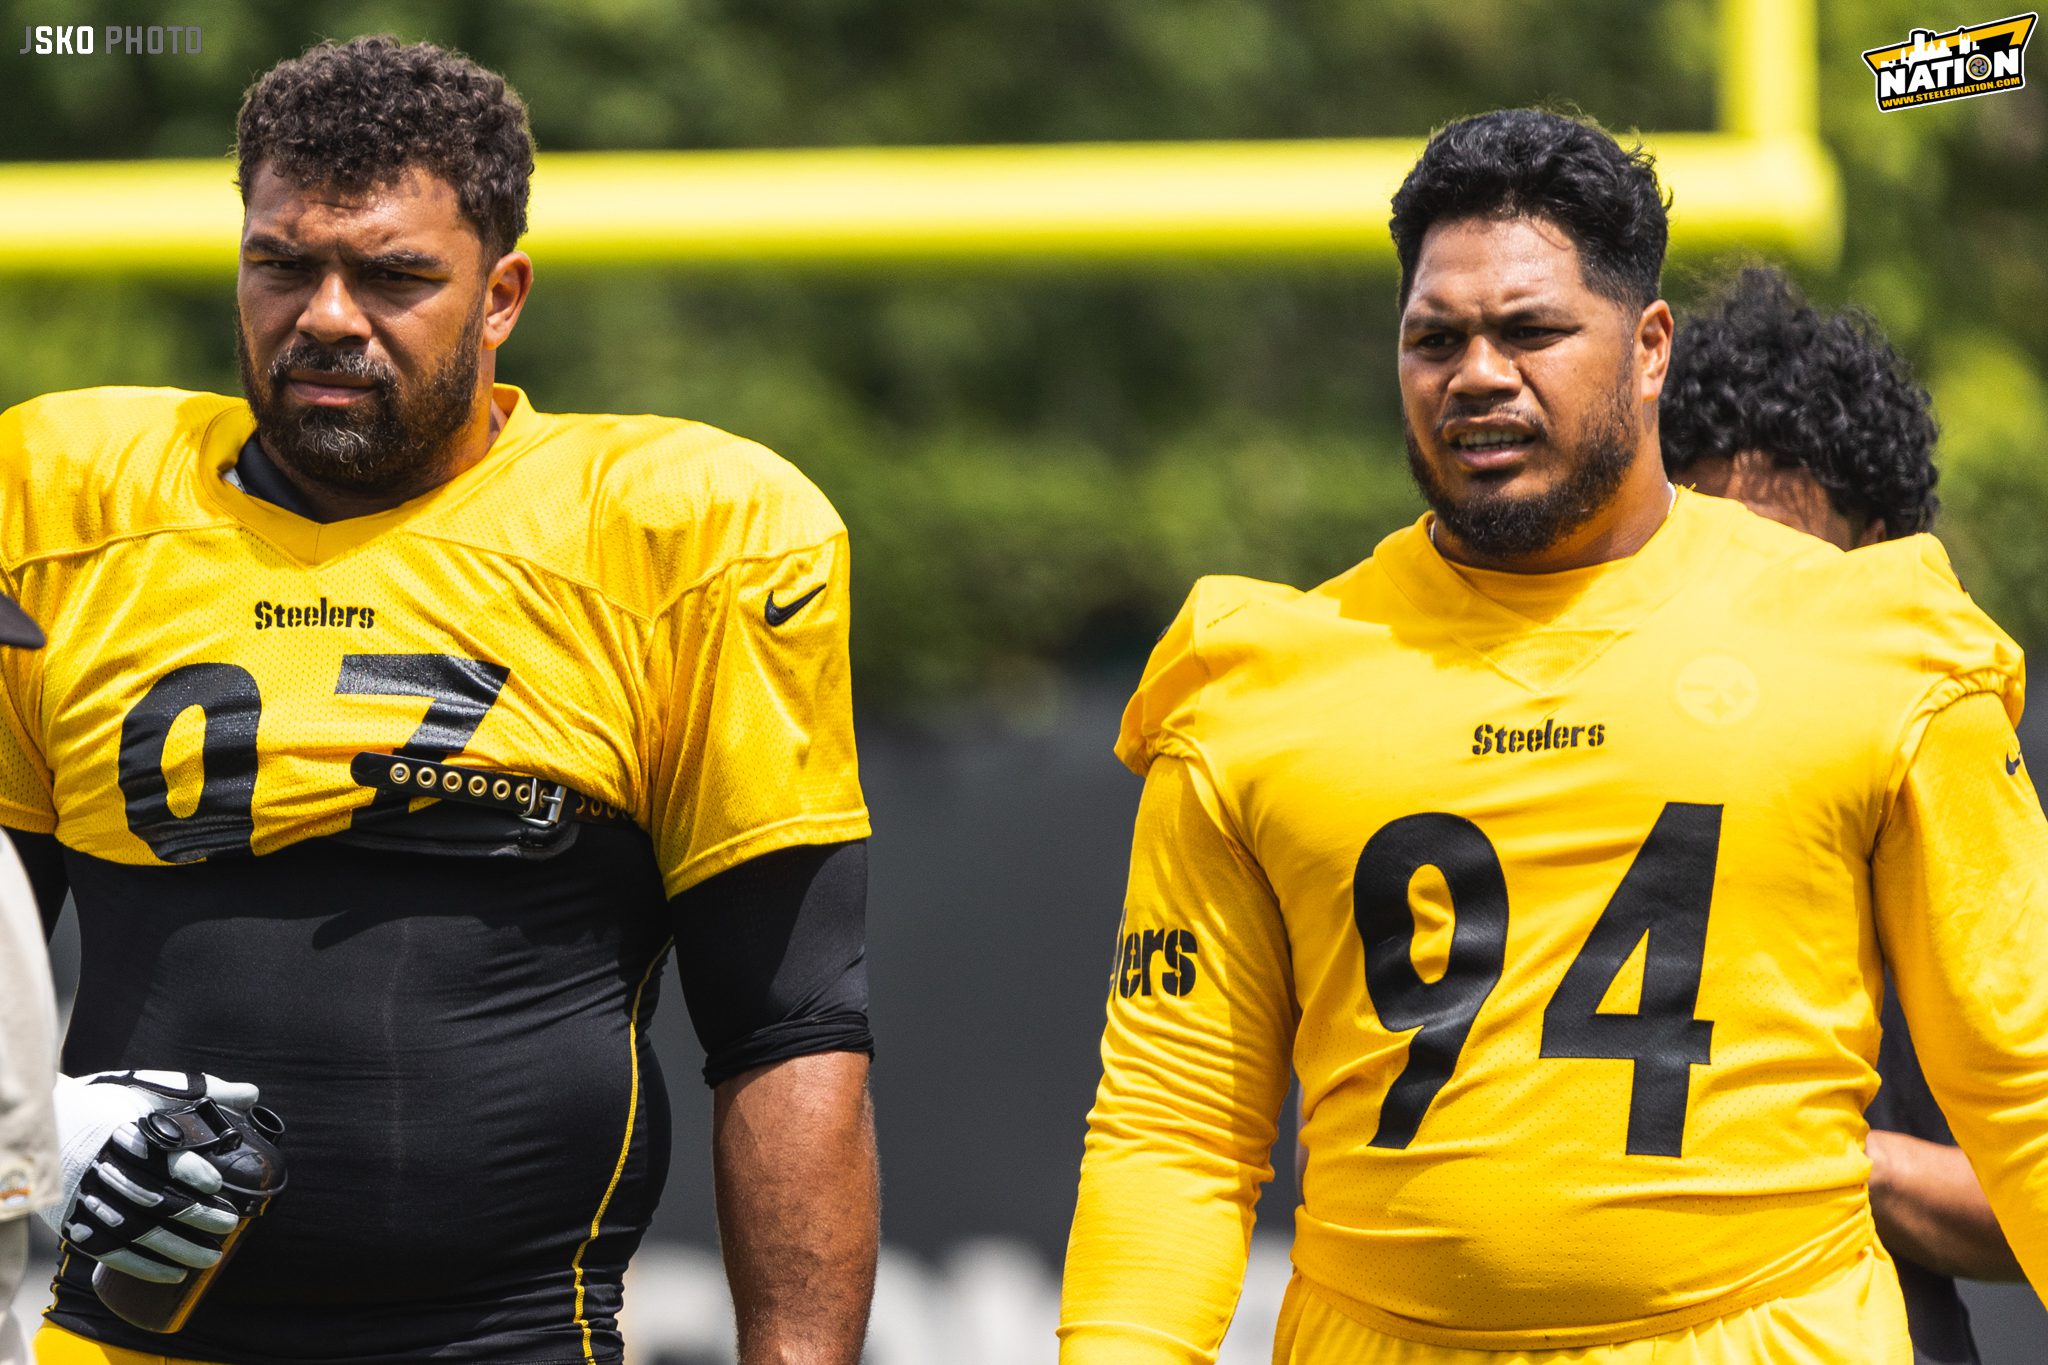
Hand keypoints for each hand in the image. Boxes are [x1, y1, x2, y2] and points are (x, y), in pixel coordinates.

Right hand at [42, 1071, 258, 1283]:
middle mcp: (99, 1166)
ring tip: (212, 1257)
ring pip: (133, 1229)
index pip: (155, 1152)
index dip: (187, 1169)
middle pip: (150, 1196)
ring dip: (176, 1248)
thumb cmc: (107, 1105)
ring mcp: (83, 1197)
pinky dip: (143, 1266)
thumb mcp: (147, 1088)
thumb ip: (200, 1091)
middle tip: (228, 1224)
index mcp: (119, 1129)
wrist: (41, 1123)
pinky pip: (108, 1251)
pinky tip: (174, 1273)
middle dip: (193, 1214)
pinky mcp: (72, 1222)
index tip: (215, 1183)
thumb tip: (252, 1094)